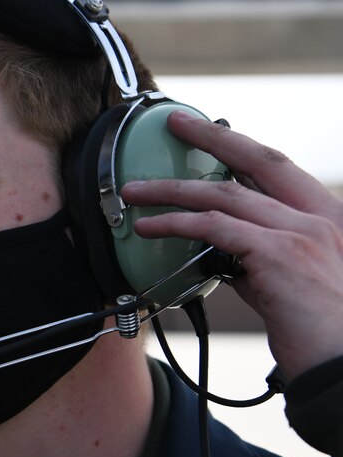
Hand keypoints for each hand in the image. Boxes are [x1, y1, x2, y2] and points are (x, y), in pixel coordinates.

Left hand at [120, 110, 342, 380]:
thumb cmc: (320, 334)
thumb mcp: (291, 283)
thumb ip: (260, 259)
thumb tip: (219, 251)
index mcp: (328, 216)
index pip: (278, 168)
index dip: (240, 144)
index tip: (207, 127)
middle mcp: (321, 216)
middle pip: (257, 159)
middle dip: (212, 135)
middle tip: (175, 122)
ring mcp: (303, 232)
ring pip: (226, 193)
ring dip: (173, 189)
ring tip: (134, 191)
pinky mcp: (279, 255)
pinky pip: (215, 227)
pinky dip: (176, 223)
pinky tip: (148, 227)